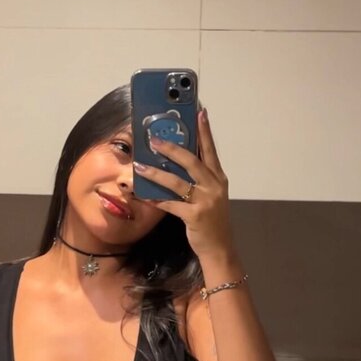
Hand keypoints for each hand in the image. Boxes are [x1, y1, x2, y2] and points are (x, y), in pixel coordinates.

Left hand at [134, 108, 234, 258]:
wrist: (220, 248)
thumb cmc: (212, 221)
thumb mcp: (211, 196)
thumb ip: (199, 179)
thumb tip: (177, 162)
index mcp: (218, 178)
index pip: (210, 150)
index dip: (205, 131)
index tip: (199, 112)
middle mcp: (214, 186)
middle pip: (192, 161)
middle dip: (172, 149)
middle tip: (155, 140)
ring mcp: (205, 201)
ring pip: (177, 182)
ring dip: (156, 174)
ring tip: (140, 167)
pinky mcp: (195, 216)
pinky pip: (171, 204)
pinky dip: (156, 199)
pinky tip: (143, 195)